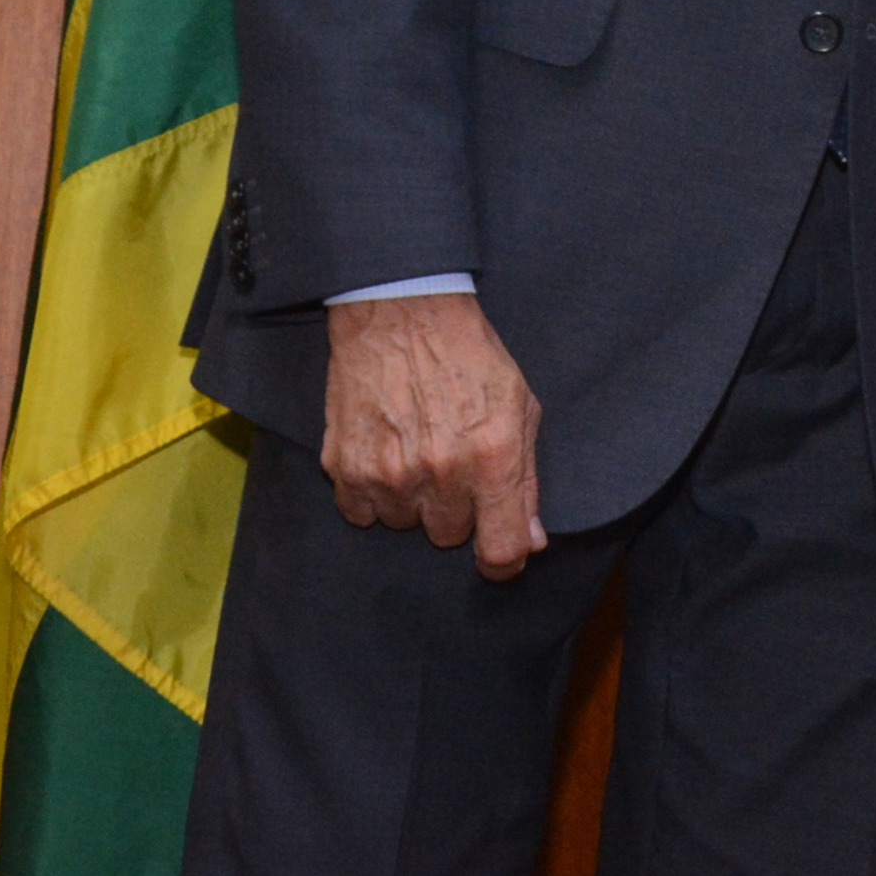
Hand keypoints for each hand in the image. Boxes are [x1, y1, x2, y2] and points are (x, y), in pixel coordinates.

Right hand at [322, 291, 544, 579]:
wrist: (402, 314)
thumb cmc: (470, 357)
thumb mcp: (520, 406)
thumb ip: (526, 480)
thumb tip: (531, 541)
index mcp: (492, 458)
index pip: (501, 549)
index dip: (505, 560)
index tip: (502, 554)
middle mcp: (440, 473)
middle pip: (450, 536)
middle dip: (456, 508)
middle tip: (453, 463)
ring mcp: (388, 473)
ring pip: (406, 525)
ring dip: (414, 499)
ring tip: (417, 449)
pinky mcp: (344, 468)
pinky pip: (362, 513)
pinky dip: (374, 493)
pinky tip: (385, 452)